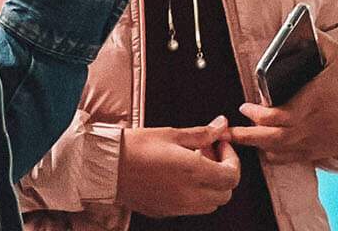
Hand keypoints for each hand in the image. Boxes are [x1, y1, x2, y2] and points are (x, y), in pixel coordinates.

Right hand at [117, 118, 240, 217]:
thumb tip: (221, 125)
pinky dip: (195, 194)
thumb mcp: (173, 134)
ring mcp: (177, 207)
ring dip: (211, 185)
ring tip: (194, 164)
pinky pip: (191, 208)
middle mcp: (190, 195)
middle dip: (224, 172)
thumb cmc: (136, 147)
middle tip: (209, 152)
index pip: (232, 176)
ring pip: (210, 204)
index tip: (220, 144)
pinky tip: (180, 176)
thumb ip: (202, 133)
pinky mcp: (165, 212)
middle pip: (225, 193)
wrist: (105, 167)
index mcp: (195, 173)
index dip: (232, 159)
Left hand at [229, 31, 337, 163]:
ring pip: (275, 152)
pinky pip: (286, 159)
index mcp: (310, 102)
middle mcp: (308, 125)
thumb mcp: (337, 56)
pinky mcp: (314, 152)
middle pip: (269, 138)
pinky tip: (264, 146)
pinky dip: (272, 155)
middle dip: (245, 135)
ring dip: (256, 145)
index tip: (244, 107)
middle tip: (230, 130)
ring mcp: (310, 141)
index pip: (274, 116)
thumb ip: (318, 40)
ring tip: (242, 137)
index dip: (255, 114)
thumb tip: (302, 24)